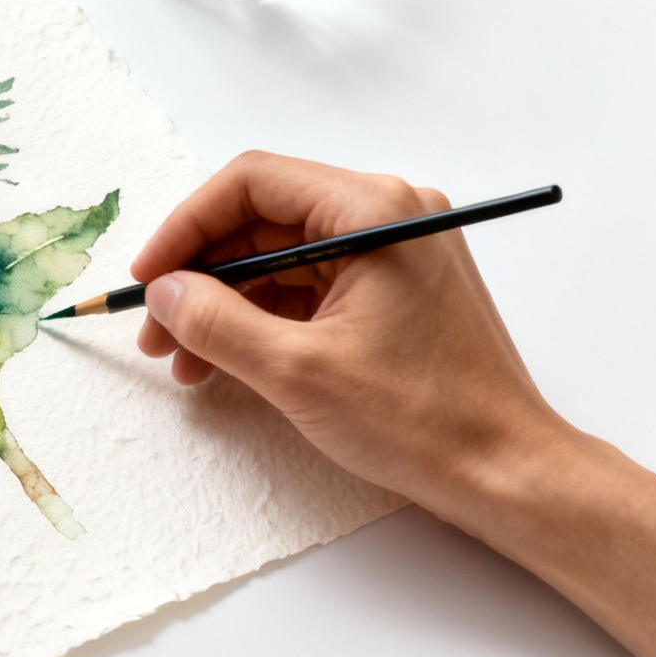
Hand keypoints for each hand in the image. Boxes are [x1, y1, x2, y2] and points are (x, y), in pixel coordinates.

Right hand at [129, 151, 573, 517]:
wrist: (507, 473)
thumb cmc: (423, 419)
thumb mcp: (297, 371)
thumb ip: (217, 322)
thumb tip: (164, 292)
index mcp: (374, 210)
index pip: (252, 184)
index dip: (186, 227)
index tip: (148, 277)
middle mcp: (389, 214)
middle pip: (263, 220)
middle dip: (201, 275)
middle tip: (155, 329)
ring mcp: (395, 252)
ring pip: (281, 258)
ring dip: (226, 304)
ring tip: (184, 360)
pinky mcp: (395, 290)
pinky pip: (310, 287)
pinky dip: (264, 320)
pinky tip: (227, 363)